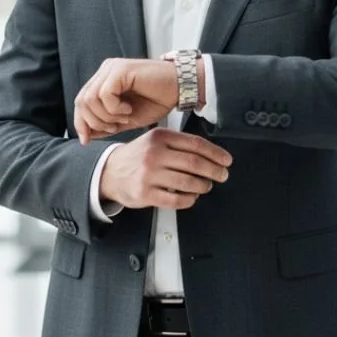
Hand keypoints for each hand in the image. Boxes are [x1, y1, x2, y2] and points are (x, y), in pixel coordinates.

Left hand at [74, 57, 199, 144]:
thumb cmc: (158, 100)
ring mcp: (112, 68)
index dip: (80, 122)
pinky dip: (115, 108)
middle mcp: (105, 71)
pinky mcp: (121, 69)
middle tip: (114, 128)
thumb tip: (87, 135)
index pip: (81, 102)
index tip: (86, 140)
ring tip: (125, 117)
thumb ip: (107, 125)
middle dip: (93, 122)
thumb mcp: (127, 118)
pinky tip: (128, 109)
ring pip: (91, 99)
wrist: (181, 88)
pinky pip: (105, 94)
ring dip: (106, 116)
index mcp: (105, 80)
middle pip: (81, 101)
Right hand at [99, 128, 231, 209]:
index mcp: (160, 136)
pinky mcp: (145, 193)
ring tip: (206, 186)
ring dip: (203, 185)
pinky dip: (189, 199)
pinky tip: (192, 196)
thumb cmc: (138, 156)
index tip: (226, 160)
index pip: (196, 144)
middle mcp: (155, 153)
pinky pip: (176, 199)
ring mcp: (149, 174)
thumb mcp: (155, 140)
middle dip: (214, 170)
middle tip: (222, 175)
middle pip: (194, 163)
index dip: (215, 153)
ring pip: (187, 182)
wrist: (110, 172)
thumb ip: (179, 143)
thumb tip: (211, 153)